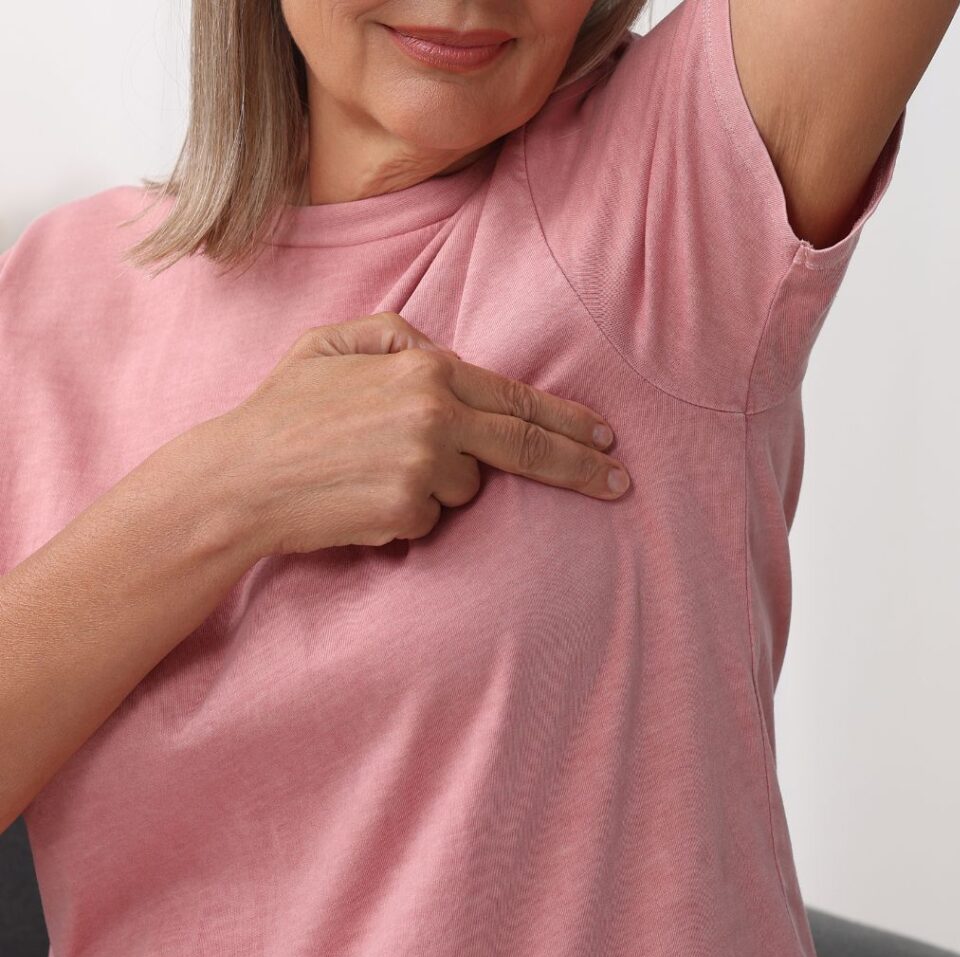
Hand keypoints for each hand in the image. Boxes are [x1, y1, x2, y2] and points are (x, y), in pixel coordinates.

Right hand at [208, 312, 629, 558]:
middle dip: (581, 467)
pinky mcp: (408, 514)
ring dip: (437, 483)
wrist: (239, 479)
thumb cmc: (284, 410)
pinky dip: (406, 512)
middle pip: (526, 447)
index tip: (605, 438)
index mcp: (426, 370)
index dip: (568, 422)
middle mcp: (436, 417)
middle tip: (621, 482)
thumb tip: (443, 353)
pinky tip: (363, 497)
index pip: (517, 400)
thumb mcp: (332, 342)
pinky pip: (430, 518)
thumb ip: (397, 334)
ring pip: (466, 487)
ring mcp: (424, 469)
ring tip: (373, 469)